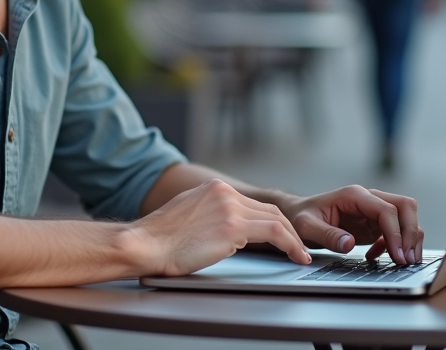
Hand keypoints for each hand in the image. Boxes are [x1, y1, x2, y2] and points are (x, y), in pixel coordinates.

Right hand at [134, 179, 312, 276]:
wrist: (145, 243)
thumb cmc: (159, 239)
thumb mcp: (187, 214)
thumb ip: (208, 213)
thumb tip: (221, 228)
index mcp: (213, 188)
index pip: (253, 203)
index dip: (272, 221)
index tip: (281, 235)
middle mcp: (223, 192)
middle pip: (268, 209)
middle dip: (287, 229)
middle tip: (297, 246)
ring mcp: (229, 207)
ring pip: (276, 219)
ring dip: (293, 239)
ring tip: (300, 254)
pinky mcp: (232, 226)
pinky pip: (274, 233)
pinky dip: (291, 244)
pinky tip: (296, 256)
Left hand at [281, 186, 423, 264]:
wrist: (296, 215)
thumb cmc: (301, 217)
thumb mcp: (307, 227)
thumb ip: (327, 235)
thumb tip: (349, 244)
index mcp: (354, 195)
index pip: (386, 209)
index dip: (396, 232)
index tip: (398, 255)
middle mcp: (367, 198)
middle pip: (404, 206)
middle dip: (411, 232)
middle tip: (408, 259)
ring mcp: (372, 210)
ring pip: (405, 216)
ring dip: (409, 239)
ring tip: (404, 262)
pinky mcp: (372, 222)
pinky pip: (394, 230)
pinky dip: (393, 245)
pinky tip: (375, 258)